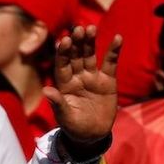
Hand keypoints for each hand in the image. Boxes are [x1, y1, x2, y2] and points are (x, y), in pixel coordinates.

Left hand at [45, 26, 120, 147]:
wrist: (93, 136)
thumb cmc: (74, 128)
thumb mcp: (65, 117)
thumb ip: (58, 103)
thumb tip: (47, 90)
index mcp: (64, 85)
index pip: (62, 65)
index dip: (63, 53)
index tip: (64, 40)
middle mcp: (77, 77)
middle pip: (76, 56)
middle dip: (77, 43)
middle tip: (78, 29)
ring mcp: (92, 77)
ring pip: (90, 55)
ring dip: (90, 42)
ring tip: (91, 28)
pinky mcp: (107, 80)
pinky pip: (110, 62)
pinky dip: (114, 50)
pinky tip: (117, 38)